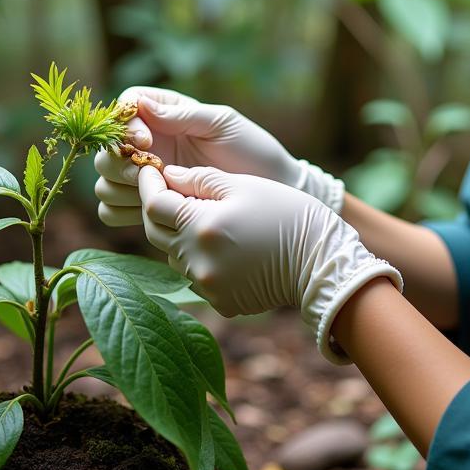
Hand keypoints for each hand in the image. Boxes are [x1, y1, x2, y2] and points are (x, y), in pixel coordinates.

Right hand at [93, 87, 343, 226]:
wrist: (270, 190)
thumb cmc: (252, 149)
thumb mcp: (222, 123)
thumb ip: (184, 116)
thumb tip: (143, 108)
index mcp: (166, 115)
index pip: (126, 107)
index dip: (126, 124)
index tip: (147, 142)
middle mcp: (151, 144)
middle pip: (106, 149)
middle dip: (118, 161)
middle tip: (150, 172)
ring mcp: (148, 177)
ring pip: (104, 181)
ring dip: (120, 187)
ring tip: (157, 193)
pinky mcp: (150, 205)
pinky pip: (111, 211)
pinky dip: (122, 211)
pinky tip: (153, 210)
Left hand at [137, 164, 401, 363]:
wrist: (320, 261)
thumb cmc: (286, 214)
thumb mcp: (243, 185)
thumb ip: (200, 179)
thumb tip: (169, 175)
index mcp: (201, 226)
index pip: (154, 204)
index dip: (148, 183)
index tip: (149, 168)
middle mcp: (196, 260)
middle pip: (156, 232)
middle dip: (159, 209)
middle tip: (169, 190)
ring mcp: (206, 285)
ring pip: (174, 254)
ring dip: (180, 234)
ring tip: (201, 216)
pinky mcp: (219, 301)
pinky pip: (196, 275)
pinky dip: (200, 257)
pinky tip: (222, 244)